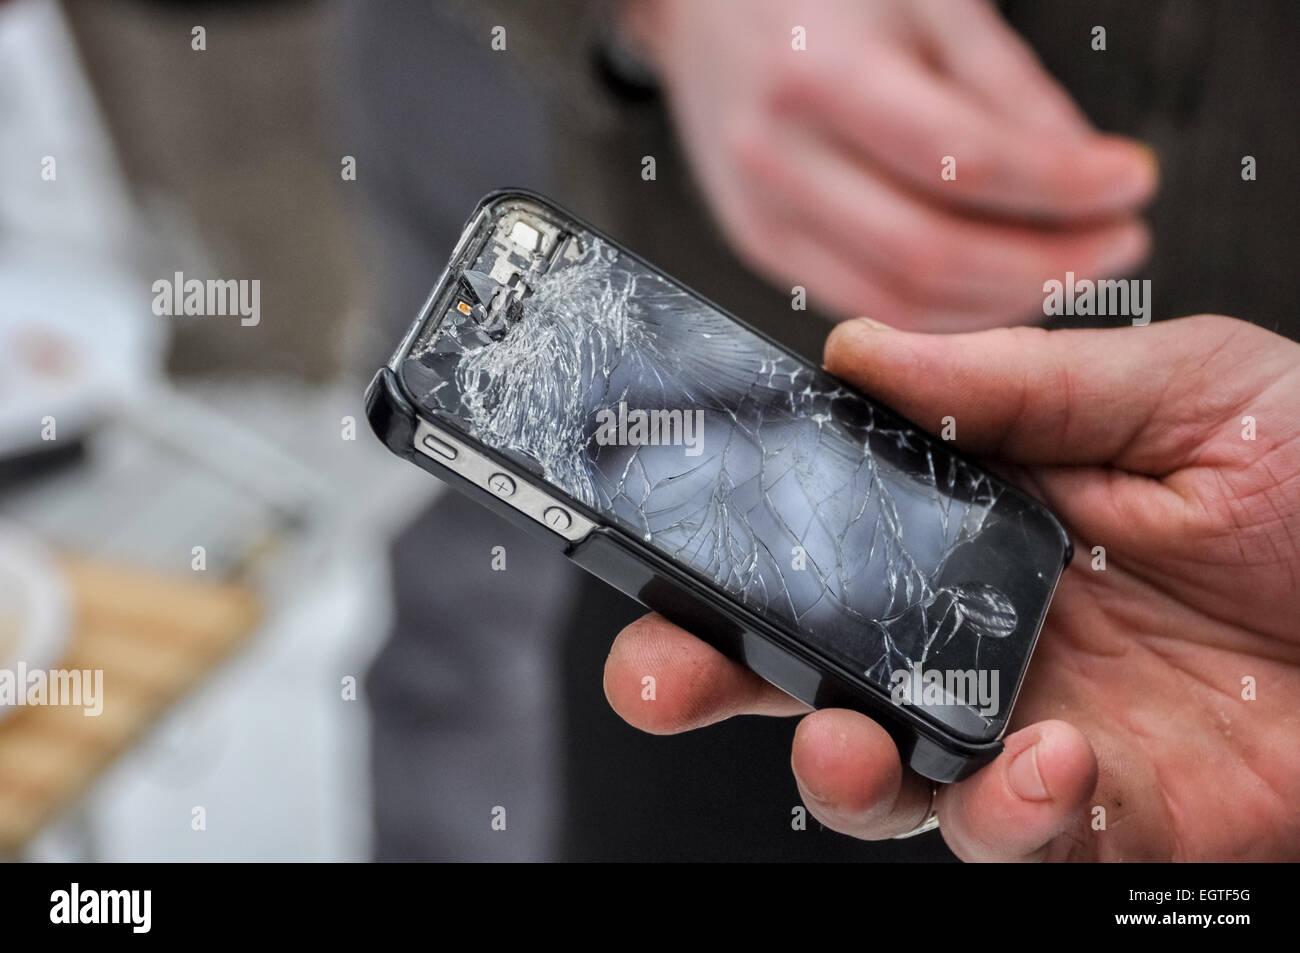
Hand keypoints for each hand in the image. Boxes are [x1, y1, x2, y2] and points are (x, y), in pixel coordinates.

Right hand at [603, 315, 1299, 860]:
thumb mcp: (1178, 391)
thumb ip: (1015, 383)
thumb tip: (860, 352)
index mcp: (986, 528)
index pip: (832, 543)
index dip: (740, 553)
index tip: (666, 547)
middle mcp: (990, 636)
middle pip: (817, 672)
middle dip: (718, 679)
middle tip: (659, 673)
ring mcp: (1042, 732)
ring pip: (892, 781)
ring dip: (840, 771)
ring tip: (844, 739)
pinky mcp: (1113, 817)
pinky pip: (1021, 838)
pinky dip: (1010, 812)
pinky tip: (1048, 758)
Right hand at [620, 0, 1157, 328]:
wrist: (703, 12)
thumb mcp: (925, 0)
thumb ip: (1007, 89)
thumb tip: (1086, 178)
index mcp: (819, 73)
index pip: (961, 162)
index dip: (1062, 187)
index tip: (1131, 184)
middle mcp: (778, 157)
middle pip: (929, 256)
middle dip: (1046, 265)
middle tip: (1118, 244)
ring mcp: (764, 216)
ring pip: (899, 304)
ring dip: (1003, 302)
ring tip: (1069, 266)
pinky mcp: (764, 249)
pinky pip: (868, 307)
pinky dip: (946, 312)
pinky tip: (997, 283)